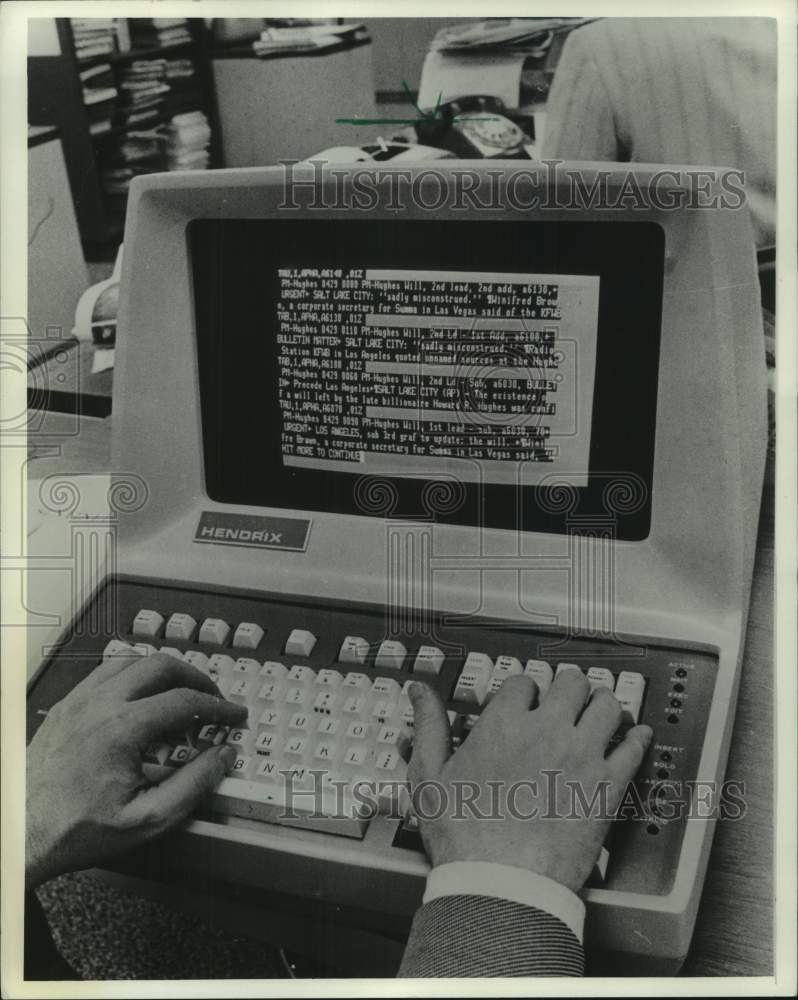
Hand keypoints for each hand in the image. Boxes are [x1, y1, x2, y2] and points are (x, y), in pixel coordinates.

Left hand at [26, 652, 247, 888]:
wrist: (22, 833)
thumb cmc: (75, 829)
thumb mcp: (146, 819)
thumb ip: (192, 785)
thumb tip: (221, 757)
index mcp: (122, 729)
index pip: (185, 700)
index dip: (218, 706)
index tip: (233, 715)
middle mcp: (99, 705)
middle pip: (161, 666)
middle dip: (195, 678)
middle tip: (212, 698)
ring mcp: (79, 701)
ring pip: (131, 662)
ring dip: (163, 672)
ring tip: (180, 692)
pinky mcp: (65, 707)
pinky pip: (104, 672)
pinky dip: (131, 675)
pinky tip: (139, 696)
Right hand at [407, 673, 652, 892]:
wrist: (502, 884)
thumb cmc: (464, 838)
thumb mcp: (430, 776)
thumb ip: (428, 726)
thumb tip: (420, 692)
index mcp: (504, 725)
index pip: (523, 683)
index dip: (525, 690)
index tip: (526, 700)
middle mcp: (546, 730)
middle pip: (571, 683)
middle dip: (569, 686)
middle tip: (568, 697)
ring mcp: (581, 755)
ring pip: (606, 705)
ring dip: (603, 703)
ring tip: (600, 710)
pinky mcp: (607, 786)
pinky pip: (634, 747)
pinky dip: (638, 737)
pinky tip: (637, 735)